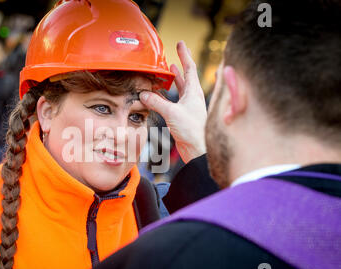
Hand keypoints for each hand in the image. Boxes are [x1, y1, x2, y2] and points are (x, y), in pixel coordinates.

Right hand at [140, 41, 206, 163]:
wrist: (198, 150)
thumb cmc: (192, 130)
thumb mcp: (172, 112)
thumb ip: (157, 102)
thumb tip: (144, 94)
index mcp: (194, 93)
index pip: (190, 68)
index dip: (184, 55)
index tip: (180, 44)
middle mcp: (193, 98)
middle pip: (186, 77)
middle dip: (179, 66)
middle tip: (173, 56)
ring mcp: (188, 108)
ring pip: (181, 89)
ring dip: (174, 79)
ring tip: (169, 70)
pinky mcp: (183, 117)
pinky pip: (175, 101)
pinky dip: (168, 95)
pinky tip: (162, 94)